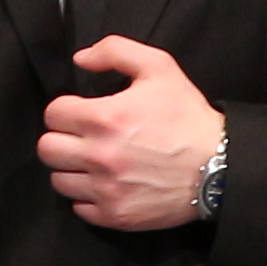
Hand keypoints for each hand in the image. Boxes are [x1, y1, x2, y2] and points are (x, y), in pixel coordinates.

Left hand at [37, 36, 229, 230]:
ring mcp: (106, 189)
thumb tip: (81, 60)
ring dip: (72, 169)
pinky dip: (88, 197)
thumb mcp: (159, 67)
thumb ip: (114, 50)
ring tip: (94, 162)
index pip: (53, 114)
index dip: (66, 110)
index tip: (81, 113)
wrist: (219, 167)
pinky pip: (79, 208)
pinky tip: (107, 184)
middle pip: (47, 149)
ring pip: (59, 180)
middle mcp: (99, 156)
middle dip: (62, 139)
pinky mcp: (115, 215)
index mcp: (104, 118)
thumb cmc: (188, 117)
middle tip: (83, 138)